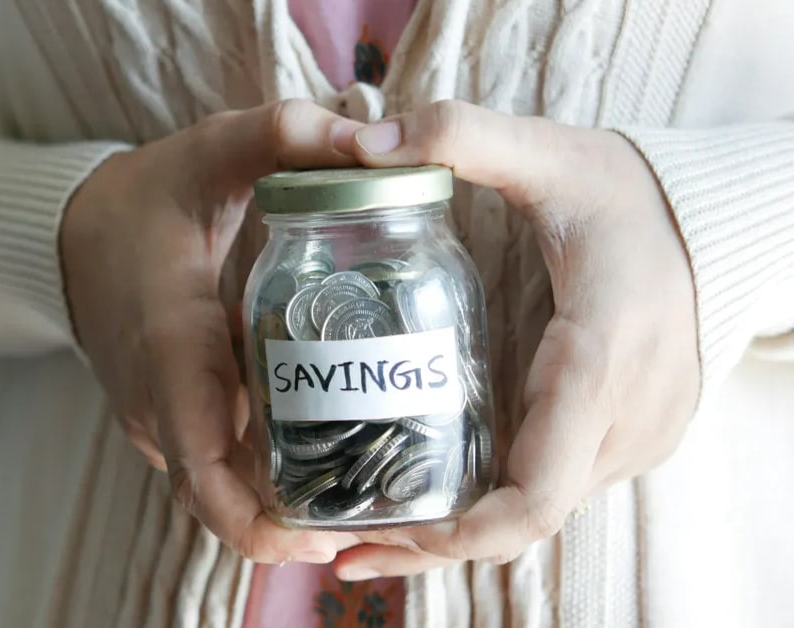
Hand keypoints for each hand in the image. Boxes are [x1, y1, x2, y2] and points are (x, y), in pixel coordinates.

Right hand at [61, 100, 362, 563]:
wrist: (68, 233)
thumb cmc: (143, 199)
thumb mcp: (210, 152)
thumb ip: (283, 135)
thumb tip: (372, 141)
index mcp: (171, 351)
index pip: (205, 473)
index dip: (259, 525)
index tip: (325, 538)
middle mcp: (157, 404)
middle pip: (222, 500)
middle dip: (293, 525)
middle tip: (375, 516)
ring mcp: (156, 419)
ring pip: (220, 487)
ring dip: (283, 502)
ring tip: (367, 489)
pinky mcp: (164, 419)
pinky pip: (215, 464)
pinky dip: (263, 473)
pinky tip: (326, 451)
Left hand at [332, 100, 699, 578]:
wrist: (717, 220)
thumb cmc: (631, 193)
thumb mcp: (550, 153)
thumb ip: (462, 137)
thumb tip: (363, 142)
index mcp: (599, 361)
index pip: (535, 492)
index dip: (461, 533)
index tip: (388, 534)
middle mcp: (623, 420)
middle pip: (521, 519)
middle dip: (433, 541)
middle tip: (339, 545)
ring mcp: (632, 438)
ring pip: (535, 512)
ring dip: (456, 530)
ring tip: (364, 529)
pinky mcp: (625, 438)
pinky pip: (550, 489)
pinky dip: (490, 506)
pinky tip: (427, 499)